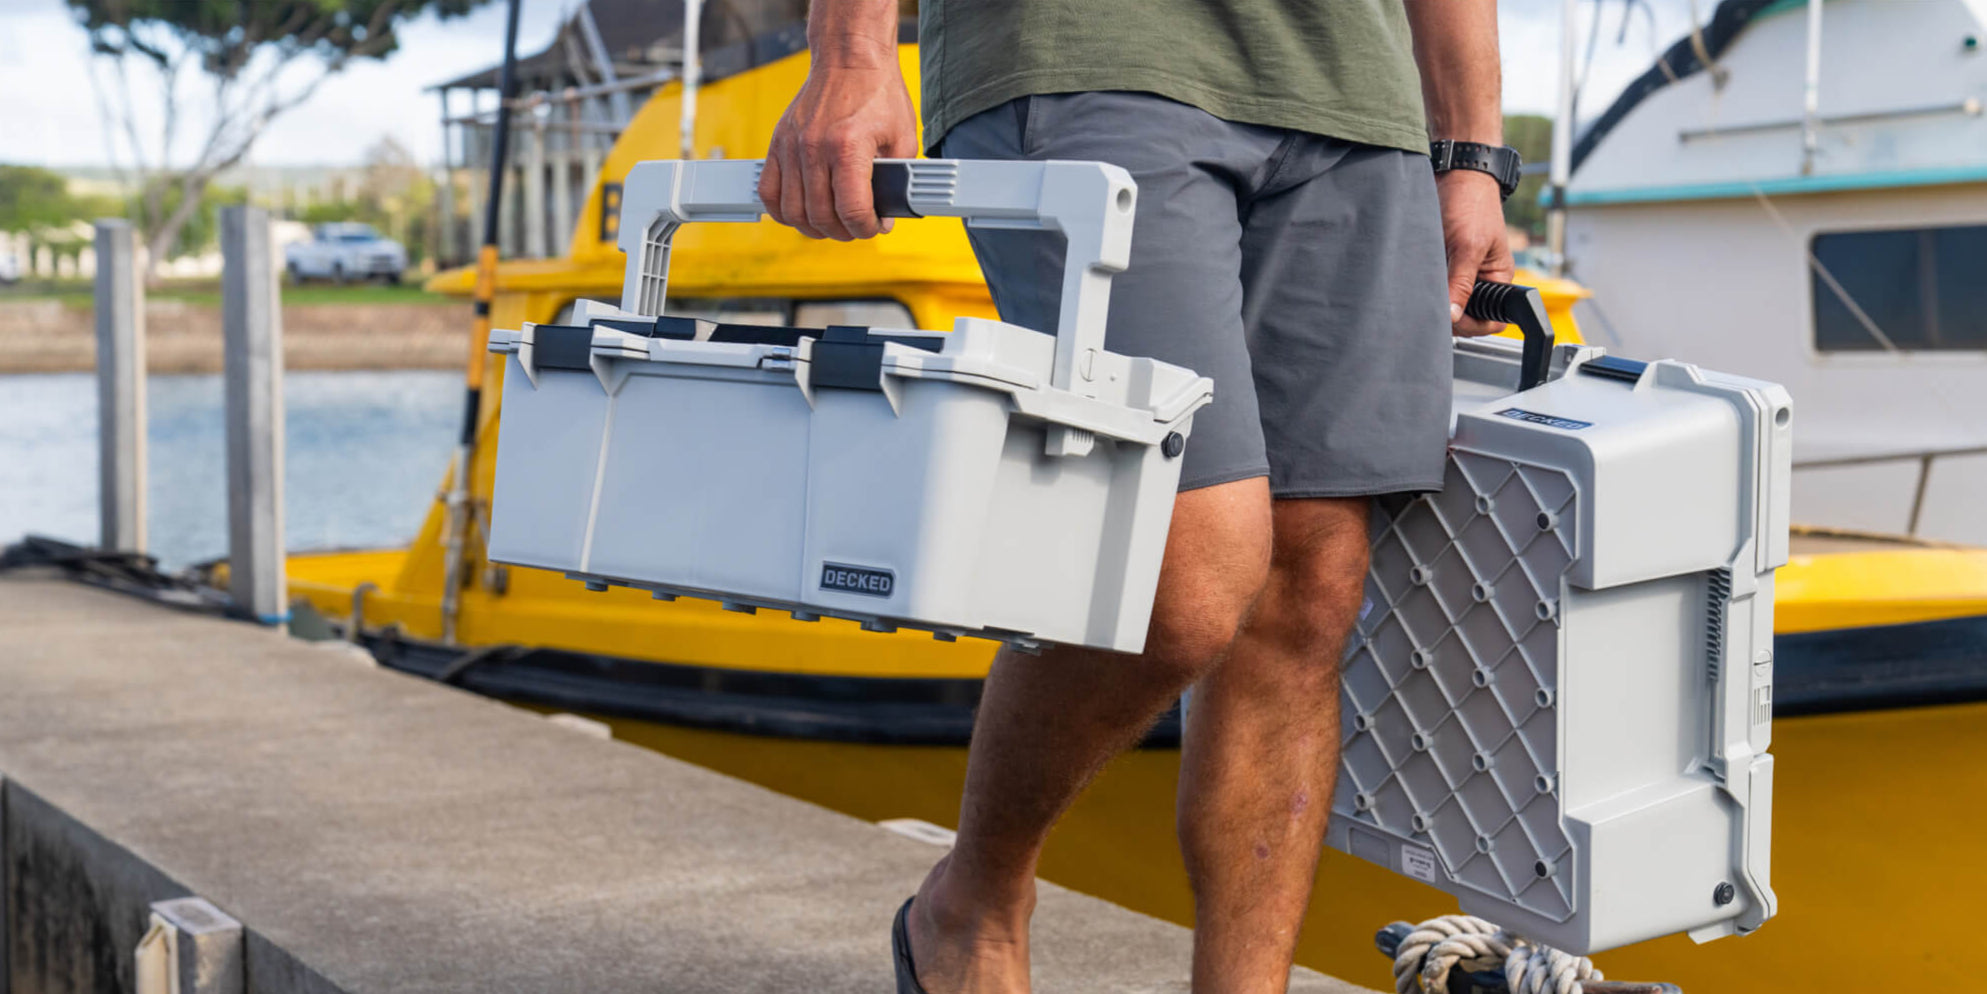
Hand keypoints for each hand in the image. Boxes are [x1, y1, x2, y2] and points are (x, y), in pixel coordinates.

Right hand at [759, 62, 918, 240]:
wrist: (850, 58)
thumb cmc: (878, 93)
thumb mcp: (902, 138)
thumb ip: (896, 179)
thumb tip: (887, 214)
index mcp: (848, 146)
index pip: (852, 210)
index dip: (866, 228)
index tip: (874, 227)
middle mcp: (814, 148)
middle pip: (821, 216)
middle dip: (843, 232)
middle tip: (855, 228)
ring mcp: (791, 146)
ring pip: (792, 211)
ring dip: (813, 227)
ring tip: (831, 224)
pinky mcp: (778, 142)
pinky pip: (768, 192)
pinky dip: (782, 211)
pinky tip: (801, 212)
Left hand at [1436, 169, 1516, 337]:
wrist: (1454, 175)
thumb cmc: (1471, 203)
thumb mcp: (1468, 246)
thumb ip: (1461, 283)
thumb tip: (1453, 316)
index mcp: (1498, 277)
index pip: (1491, 320)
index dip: (1471, 325)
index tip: (1450, 320)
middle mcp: (1480, 279)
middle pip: (1466, 315)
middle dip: (1449, 315)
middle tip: (1429, 307)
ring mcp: (1461, 273)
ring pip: (1447, 302)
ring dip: (1434, 301)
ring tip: (1420, 292)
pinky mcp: (1443, 265)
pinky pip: (1435, 286)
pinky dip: (1425, 288)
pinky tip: (1415, 282)